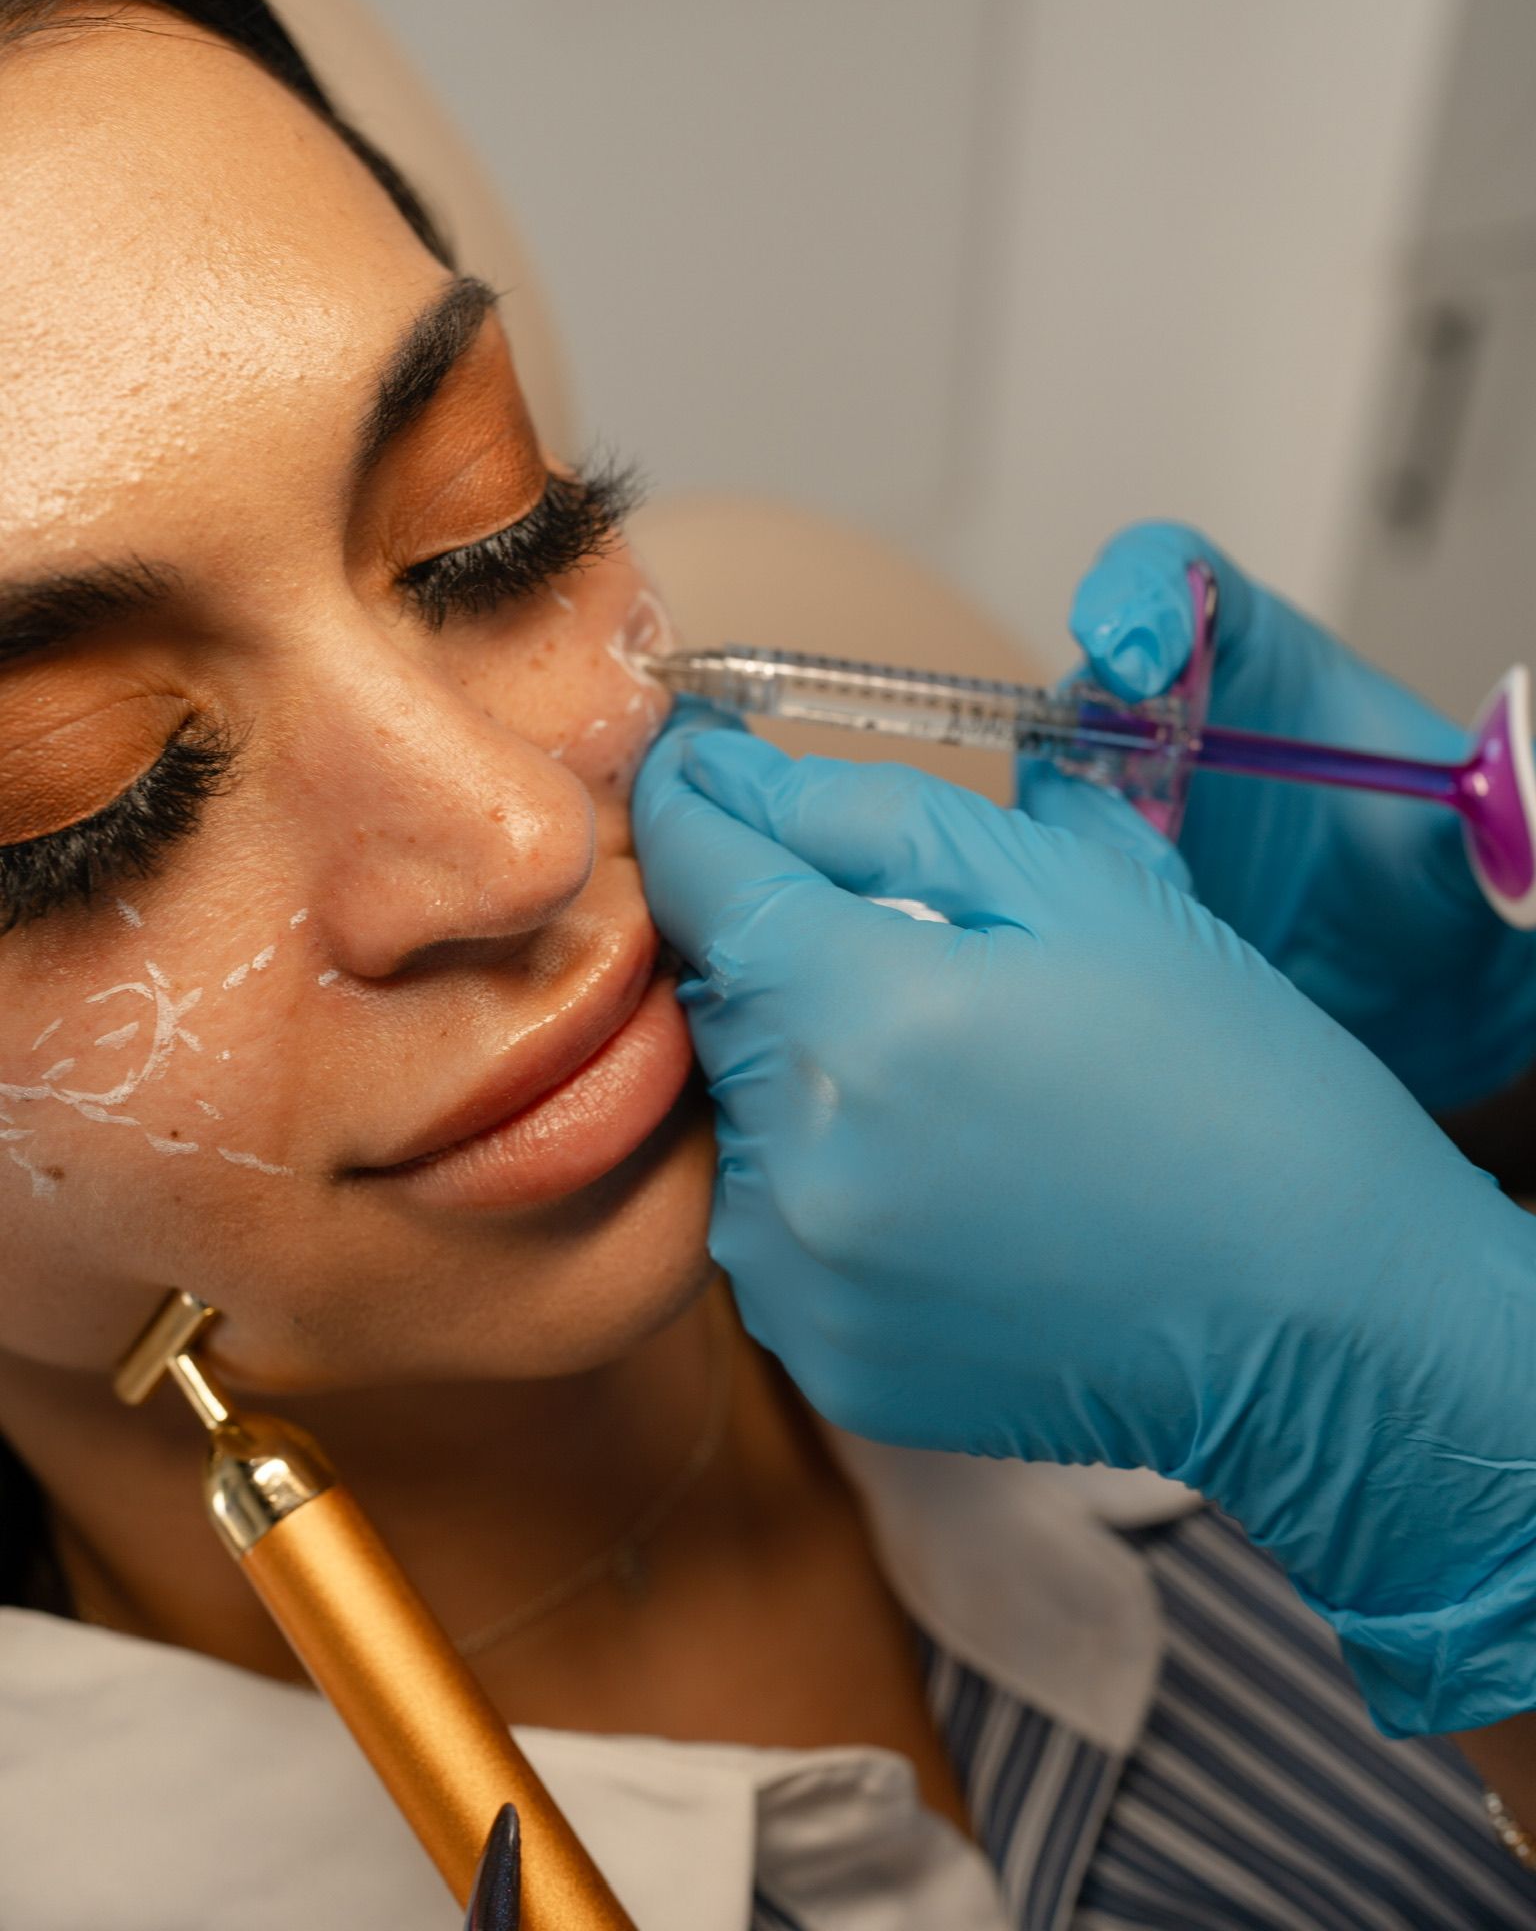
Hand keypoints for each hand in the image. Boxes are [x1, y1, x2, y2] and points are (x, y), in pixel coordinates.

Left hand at [634, 719, 1535, 1735]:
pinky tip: (951, 1180)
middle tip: (920, 951)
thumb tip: (730, 776)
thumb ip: (879, 816)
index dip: (691, 803)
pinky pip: (774, 1224)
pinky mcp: (824, 1355)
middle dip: (785, 946)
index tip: (694, 761)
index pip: (704, 875)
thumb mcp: (1083, 892)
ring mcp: (804, 1272)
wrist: (1324, 1317)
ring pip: (741, 1109)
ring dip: (808, 1067)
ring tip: (962, 1085)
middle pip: (720, 995)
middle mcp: (804, 1151)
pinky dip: (828, 1179)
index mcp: (868, 1009)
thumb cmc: (1227, 1079)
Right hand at [1052, 522, 1535, 1111]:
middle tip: (1146, 824)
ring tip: (1168, 896)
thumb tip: (1513, 791)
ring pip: (1053, 793)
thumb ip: (1491, 806)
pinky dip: (1080, 908)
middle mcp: (1170, 724)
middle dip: (1089, 743)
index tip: (1138, 649)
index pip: (1169, 578)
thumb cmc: (1445, 882)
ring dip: (1084, 840)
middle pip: (1080, 690)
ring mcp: (1129, 811)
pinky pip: (1052, 884)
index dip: (1137, 592)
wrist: (1424, 995)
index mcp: (1252, 662)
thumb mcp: (1472, 838)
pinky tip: (1148, 947)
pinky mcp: (1106, 892)